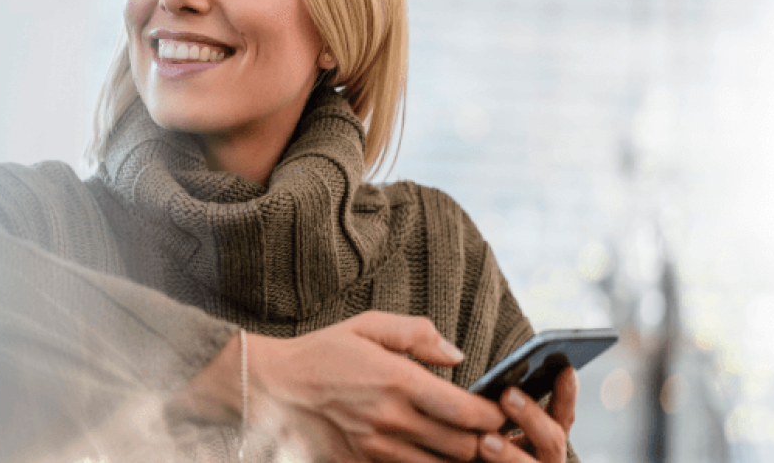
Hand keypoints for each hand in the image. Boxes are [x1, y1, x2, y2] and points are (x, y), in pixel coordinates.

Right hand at [247, 311, 506, 461]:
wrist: (273, 387)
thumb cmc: (323, 352)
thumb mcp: (368, 325)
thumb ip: (418, 334)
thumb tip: (458, 356)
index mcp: (398, 381)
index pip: (465, 411)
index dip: (493, 415)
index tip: (499, 409)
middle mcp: (390, 420)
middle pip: (462, 448)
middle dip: (483, 441)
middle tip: (490, 430)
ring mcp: (375, 449)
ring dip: (458, 459)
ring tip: (465, 444)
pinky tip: (430, 452)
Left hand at [476, 367, 576, 462]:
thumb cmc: (483, 449)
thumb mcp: (496, 428)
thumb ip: (504, 413)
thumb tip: (498, 385)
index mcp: (546, 443)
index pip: (563, 416)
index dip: (567, 395)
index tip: (565, 369)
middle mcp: (547, 461)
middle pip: (551, 441)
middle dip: (531, 417)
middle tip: (508, 394)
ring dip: (508, 455)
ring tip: (485, 442)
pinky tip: (467, 456)